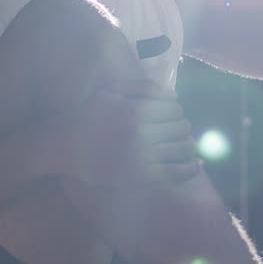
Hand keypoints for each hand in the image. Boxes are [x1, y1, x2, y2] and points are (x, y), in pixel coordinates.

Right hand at [62, 79, 201, 188]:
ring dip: (188, 146)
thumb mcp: (111, 91)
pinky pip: (176, 172)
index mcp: (137, 111)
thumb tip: (173, 94)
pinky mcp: (141, 176)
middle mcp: (142, 133)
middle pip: (181, 128)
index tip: (171, 117)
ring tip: (185, 145)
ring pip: (182, 148)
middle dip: (181, 128)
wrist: (66, 146)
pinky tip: (197, 165)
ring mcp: (143, 156)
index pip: (175, 110)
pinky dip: (191, 169)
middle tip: (176, 131)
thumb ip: (142, 87)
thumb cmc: (89, 115)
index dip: (176, 112)